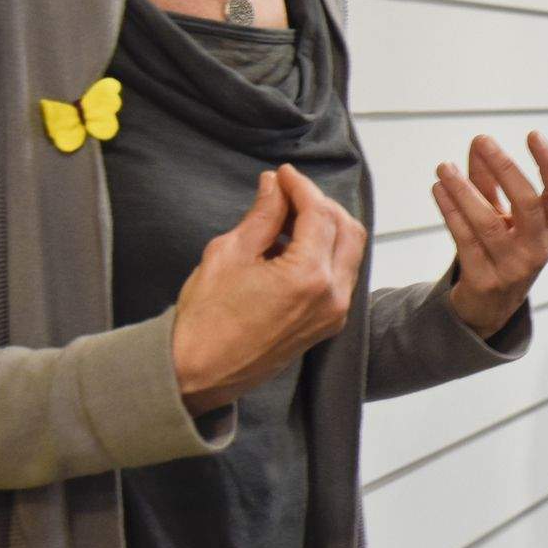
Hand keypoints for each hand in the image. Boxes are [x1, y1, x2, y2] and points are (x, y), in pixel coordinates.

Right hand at [171, 166, 364, 414]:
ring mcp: (334, 313)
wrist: (199, 373)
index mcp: (309, 277)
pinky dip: (324, 253)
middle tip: (287, 192)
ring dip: (326, 227)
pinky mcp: (328, 324)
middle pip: (347, 229)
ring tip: (287, 216)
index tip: (283, 174)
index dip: (301, 187)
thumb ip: (261, 216)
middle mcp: (332, 296)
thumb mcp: (229, 254)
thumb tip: (274, 187)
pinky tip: (292, 245)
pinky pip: (340, 276)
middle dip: (320, 204)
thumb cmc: (205, 319)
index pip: (319, 214)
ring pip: (349, 252)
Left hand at [438, 131, 547, 338]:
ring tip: (444, 167)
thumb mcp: (503, 216)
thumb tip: (478, 142)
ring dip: (464, 190)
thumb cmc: (500, 250)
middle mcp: (538, 249)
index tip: (532, 134)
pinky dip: (450, 212)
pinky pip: (465, 240)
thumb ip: (490, 181)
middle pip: (527, 203)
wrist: (489, 307)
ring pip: (488, 223)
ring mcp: (513, 268)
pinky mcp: (485, 281)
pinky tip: (438, 190)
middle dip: (504, 168)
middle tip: (482, 140)